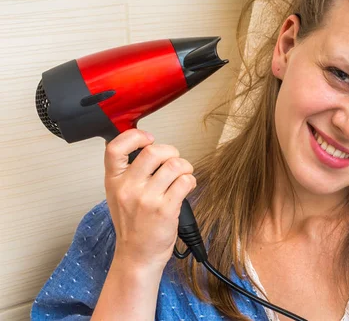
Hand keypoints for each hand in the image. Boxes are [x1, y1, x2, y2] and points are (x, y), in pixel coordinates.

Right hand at [104, 129, 196, 270]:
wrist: (137, 256)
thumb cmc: (132, 225)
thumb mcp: (119, 194)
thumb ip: (129, 171)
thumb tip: (150, 146)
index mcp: (114, 181)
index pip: (115, 148)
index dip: (134, 136)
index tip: (148, 139)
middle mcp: (128, 188)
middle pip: (153, 152)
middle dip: (170, 151)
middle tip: (173, 161)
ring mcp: (146, 199)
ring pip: (174, 165)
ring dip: (185, 166)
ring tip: (182, 175)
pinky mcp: (165, 210)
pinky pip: (185, 181)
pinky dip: (190, 180)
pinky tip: (186, 187)